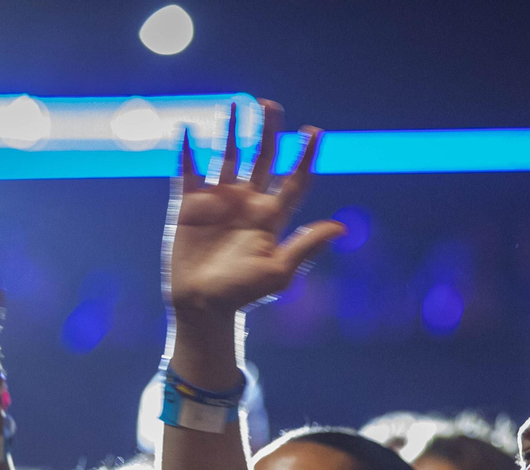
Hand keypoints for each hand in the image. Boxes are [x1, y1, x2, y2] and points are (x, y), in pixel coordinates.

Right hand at [166, 100, 339, 326]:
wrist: (203, 306)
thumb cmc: (244, 293)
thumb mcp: (280, 271)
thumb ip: (307, 245)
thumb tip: (341, 227)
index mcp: (272, 218)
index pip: (293, 181)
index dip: (304, 156)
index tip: (314, 132)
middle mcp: (248, 204)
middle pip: (262, 159)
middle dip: (268, 132)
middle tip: (271, 105)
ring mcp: (219, 202)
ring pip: (228, 156)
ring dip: (232, 130)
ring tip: (236, 103)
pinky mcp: (190, 205)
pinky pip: (189, 171)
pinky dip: (188, 151)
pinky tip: (189, 130)